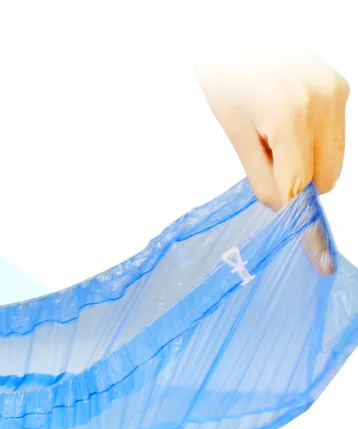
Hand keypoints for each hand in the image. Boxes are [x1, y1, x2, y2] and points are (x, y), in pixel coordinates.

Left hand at [197, 50, 348, 274]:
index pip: (301, 185)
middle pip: (323, 176)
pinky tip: (286, 124)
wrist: (236, 34)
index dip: (300, 220)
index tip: (315, 256)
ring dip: (305, 164)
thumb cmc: (226, 76)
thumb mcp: (233, 129)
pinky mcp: (339, 86)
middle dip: (295, 183)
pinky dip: (313, 144)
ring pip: (333, 159)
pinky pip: (335, 136)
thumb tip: (282, 208)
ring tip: (272, 135)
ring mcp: (335, 91)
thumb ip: (260, 174)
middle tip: (263, 159)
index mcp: (290, 115)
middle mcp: (322, 102)